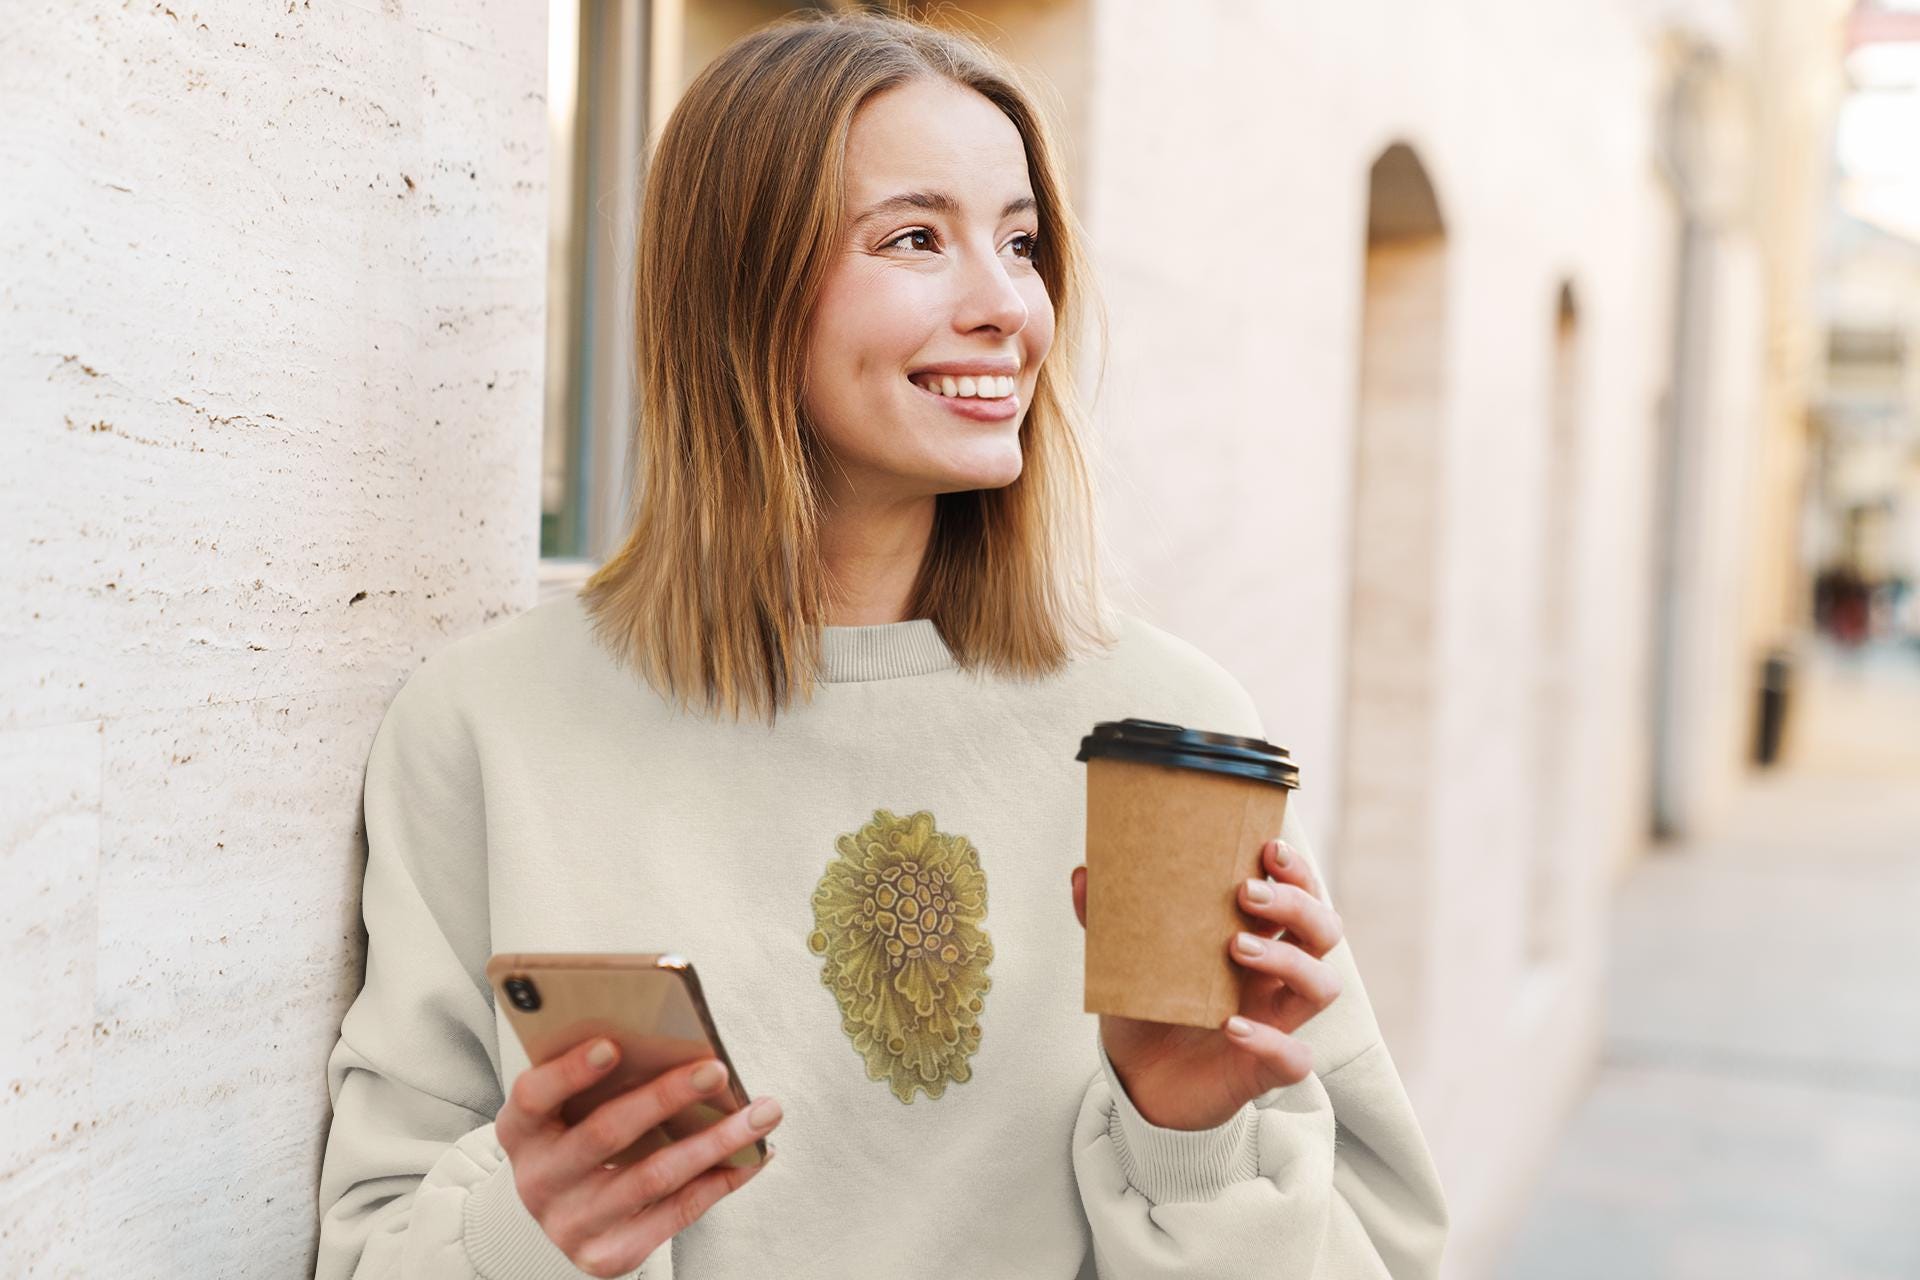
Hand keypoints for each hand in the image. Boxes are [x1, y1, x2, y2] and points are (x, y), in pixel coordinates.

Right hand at [494, 1038, 783, 1277]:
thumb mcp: (569, 1108)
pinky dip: (721, 1181)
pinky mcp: (607, 1257)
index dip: (570, 1072)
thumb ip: (601, 1079)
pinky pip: (676, 1214)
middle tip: (716, 1070)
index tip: (613, 1045)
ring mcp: (571, 1224)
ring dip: (716, 1141)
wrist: (565, 1213)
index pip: (534, 1096)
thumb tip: (677, 1042)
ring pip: (654, 1177)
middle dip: (666, 1097)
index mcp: (521, 1131)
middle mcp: (538, 1180)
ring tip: (761, 1112)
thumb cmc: (578, 1136)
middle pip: (605, 1133)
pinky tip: (753, 1156)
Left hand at [1069, 837, 1344, 1130]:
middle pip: (1323, 930)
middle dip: (1296, 904)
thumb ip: (1106, 919)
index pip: (1300, 895)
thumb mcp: (1123, 961)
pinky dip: (1269, 1039)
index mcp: (1255, 939)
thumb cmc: (1145, 1011)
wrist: (1137, 1081)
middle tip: (1247, 893)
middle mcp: (1274, 977)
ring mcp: (1276, 1021)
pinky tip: (1230, 1026)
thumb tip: (1082, 875)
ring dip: (1289, 960)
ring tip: (1237, 948)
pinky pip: (1294, 1056)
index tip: (1268, 848)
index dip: (1296, 871)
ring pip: (1323, 986)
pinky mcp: (1265, 1069)